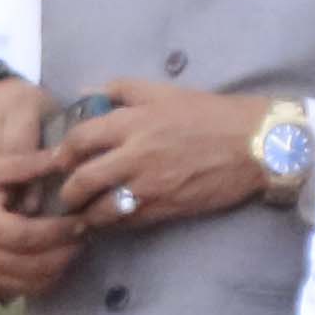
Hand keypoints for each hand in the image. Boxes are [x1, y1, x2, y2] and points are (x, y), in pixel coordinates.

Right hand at [0, 153, 78, 296]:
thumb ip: (25, 164)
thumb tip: (63, 157)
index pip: (29, 235)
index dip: (59, 232)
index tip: (80, 222)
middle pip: (32, 266)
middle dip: (64, 255)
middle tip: (83, 240)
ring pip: (27, 286)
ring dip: (55, 272)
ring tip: (69, 253)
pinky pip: (14, 293)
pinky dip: (36, 284)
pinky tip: (47, 268)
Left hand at [47, 84, 271, 229]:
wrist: (253, 144)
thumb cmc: (209, 113)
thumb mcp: (163, 91)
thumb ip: (121, 90)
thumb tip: (86, 92)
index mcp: (132, 122)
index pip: (80, 139)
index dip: (63, 152)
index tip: (60, 160)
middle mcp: (135, 155)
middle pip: (83, 180)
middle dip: (67, 192)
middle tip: (65, 195)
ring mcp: (149, 186)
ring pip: (101, 208)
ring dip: (86, 214)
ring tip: (83, 215)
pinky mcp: (165, 208)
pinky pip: (128, 222)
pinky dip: (114, 224)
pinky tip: (110, 222)